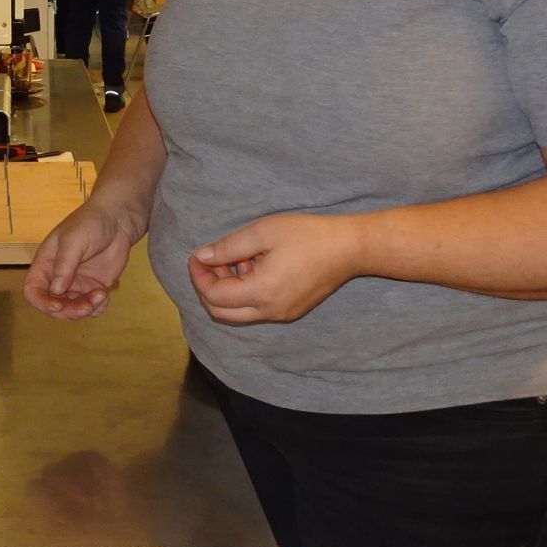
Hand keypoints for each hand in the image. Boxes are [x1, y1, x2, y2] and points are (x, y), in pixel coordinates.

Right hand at [24, 199, 143, 317]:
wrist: (118, 219)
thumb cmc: (90, 222)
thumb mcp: (74, 240)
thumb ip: (64, 265)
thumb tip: (56, 290)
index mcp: (46, 264)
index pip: (33, 290)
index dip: (41, 302)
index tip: (57, 305)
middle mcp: (58, 277)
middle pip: (53, 305)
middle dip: (68, 310)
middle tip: (86, 306)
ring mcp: (77, 284)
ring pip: (73, 310)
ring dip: (85, 310)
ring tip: (101, 295)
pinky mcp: (94, 287)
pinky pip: (92, 308)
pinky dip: (98, 308)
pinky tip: (105, 294)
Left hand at [187, 214, 362, 323]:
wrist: (349, 248)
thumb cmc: (307, 235)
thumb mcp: (263, 233)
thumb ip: (228, 247)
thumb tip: (202, 257)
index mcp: (261, 292)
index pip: (214, 295)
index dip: (199, 276)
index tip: (196, 255)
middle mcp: (269, 311)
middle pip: (221, 311)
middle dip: (208, 286)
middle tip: (210, 260)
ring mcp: (281, 314)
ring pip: (238, 312)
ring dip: (227, 290)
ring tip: (235, 258)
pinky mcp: (291, 310)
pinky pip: (257, 309)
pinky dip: (245, 292)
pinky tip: (254, 266)